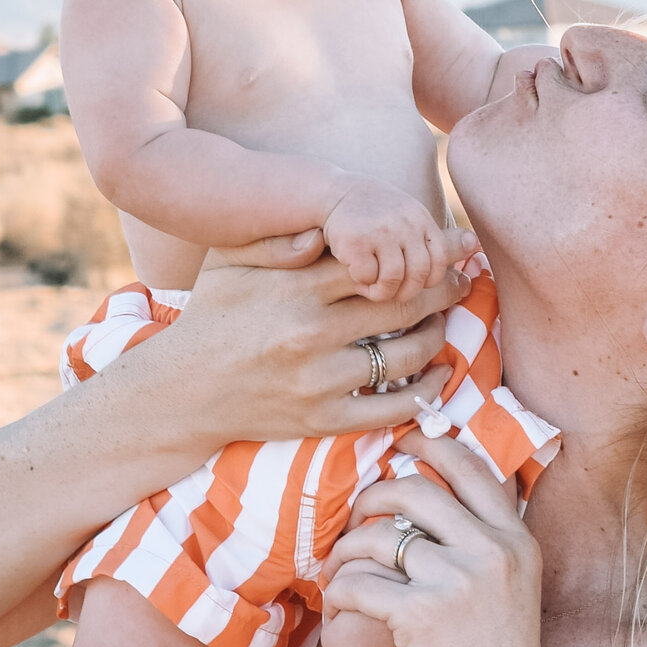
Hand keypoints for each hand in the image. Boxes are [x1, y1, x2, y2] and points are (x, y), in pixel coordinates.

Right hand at [158, 236, 462, 443]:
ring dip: (437, 335)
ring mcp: (320, 380)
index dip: (421, 251)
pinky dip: (426, 391)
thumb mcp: (229, 262)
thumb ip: (277, 238)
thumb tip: (326, 226)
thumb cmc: (211, 317)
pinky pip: (392, 406)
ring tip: (444, 321)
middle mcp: (311, 332)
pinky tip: (440, 374)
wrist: (182, 392)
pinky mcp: (323, 419)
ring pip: (406, 354)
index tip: (450, 245)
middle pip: (403, 303)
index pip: (378, 261)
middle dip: (443, 288)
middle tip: (464, 279)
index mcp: (295, 287)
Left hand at [320, 440, 543, 646]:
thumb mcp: (510, 590)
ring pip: (379, 535)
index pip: (471, 468)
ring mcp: (458, 582)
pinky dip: (339, 589)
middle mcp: (493, 553)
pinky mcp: (420, 614)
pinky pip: (360, 581)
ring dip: (347, 548)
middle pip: (416, 489)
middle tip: (355, 513)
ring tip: (338, 566)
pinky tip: (336, 601)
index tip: (402, 442)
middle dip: (373, 495)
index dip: (431, 446)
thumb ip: (484, 541)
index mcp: (518, 541)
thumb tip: (435, 487)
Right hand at [322, 183, 475, 306]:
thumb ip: (440, 236)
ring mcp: (380, 231)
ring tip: (373, 288)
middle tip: (392, 294)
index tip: (415, 285)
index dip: (431, 281)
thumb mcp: (412, 217)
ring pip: (393, 279)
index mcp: (421, 219)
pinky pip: (367, 276)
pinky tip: (357, 276)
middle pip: (419, 274)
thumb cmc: (378, 213)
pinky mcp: (355, 240)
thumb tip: (476, 244)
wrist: (335, 192)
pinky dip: (363, 283)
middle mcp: (405, 223)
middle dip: (407, 292)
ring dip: (383, 291)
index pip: (440, 260)